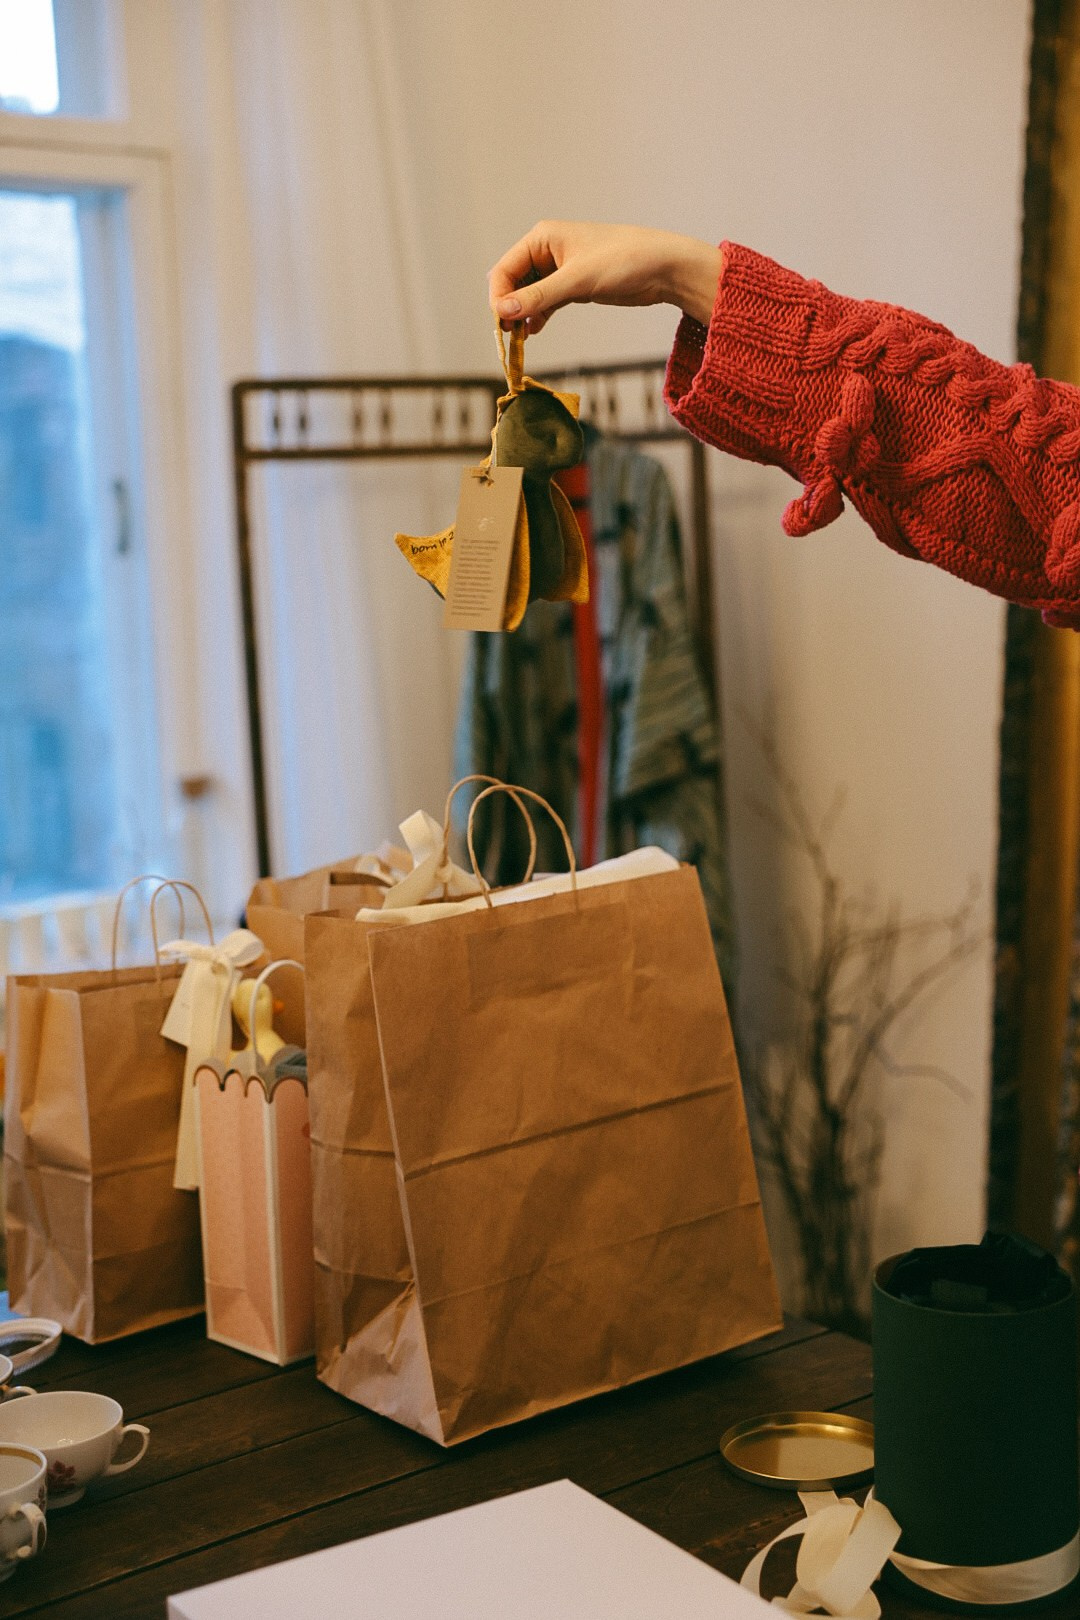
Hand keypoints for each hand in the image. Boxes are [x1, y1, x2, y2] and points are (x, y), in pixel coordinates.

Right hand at [488, 221, 722, 332]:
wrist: (663, 268)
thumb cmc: (623, 261)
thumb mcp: (576, 281)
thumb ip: (538, 297)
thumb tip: (502, 312)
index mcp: (542, 238)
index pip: (505, 269)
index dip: (498, 298)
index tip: (501, 326)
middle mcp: (547, 250)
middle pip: (513, 282)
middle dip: (509, 308)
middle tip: (509, 337)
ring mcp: (559, 269)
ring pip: (528, 295)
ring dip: (522, 315)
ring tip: (521, 338)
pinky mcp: (573, 285)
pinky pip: (545, 301)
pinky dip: (538, 316)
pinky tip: (535, 330)